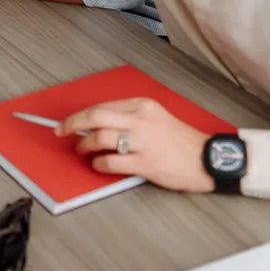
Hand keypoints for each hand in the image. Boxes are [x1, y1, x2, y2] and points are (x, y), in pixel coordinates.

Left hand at [57, 98, 212, 192]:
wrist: (207, 159)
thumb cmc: (181, 142)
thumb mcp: (156, 118)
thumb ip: (130, 118)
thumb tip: (98, 123)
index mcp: (143, 106)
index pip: (103, 105)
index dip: (81, 114)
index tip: (69, 121)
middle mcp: (141, 120)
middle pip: (95, 116)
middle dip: (73, 123)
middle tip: (62, 131)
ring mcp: (142, 141)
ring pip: (100, 137)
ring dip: (85, 145)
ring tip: (82, 150)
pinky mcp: (145, 163)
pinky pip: (111, 162)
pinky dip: (99, 164)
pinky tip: (98, 165)